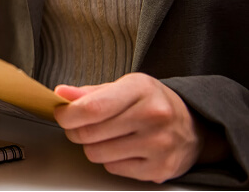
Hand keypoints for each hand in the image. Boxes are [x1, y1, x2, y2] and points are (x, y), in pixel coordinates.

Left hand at [53, 73, 201, 182]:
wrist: (194, 126)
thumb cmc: (153, 103)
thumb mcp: (125, 87)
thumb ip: (91, 93)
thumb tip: (62, 94)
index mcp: (141, 89)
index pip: (91, 108)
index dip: (67, 115)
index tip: (61, 114)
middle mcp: (154, 115)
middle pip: (89, 134)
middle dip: (75, 131)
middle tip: (80, 126)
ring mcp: (159, 144)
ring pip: (97, 154)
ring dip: (93, 147)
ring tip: (106, 137)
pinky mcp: (160, 168)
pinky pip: (112, 169)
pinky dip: (111, 160)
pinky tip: (124, 149)